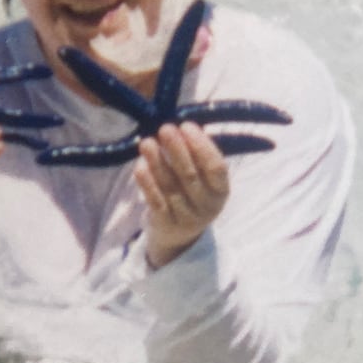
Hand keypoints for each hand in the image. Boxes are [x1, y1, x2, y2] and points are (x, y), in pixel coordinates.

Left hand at [135, 122, 229, 267]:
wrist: (178, 236)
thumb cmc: (190, 195)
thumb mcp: (202, 180)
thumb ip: (196, 156)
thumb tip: (182, 127)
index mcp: (221, 191)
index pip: (216, 167)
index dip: (202, 145)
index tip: (187, 126)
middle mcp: (207, 206)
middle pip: (190, 175)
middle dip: (177, 149)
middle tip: (165, 129)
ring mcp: (187, 217)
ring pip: (170, 186)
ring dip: (157, 162)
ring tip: (147, 142)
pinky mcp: (166, 224)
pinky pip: (155, 200)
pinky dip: (147, 182)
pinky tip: (140, 165)